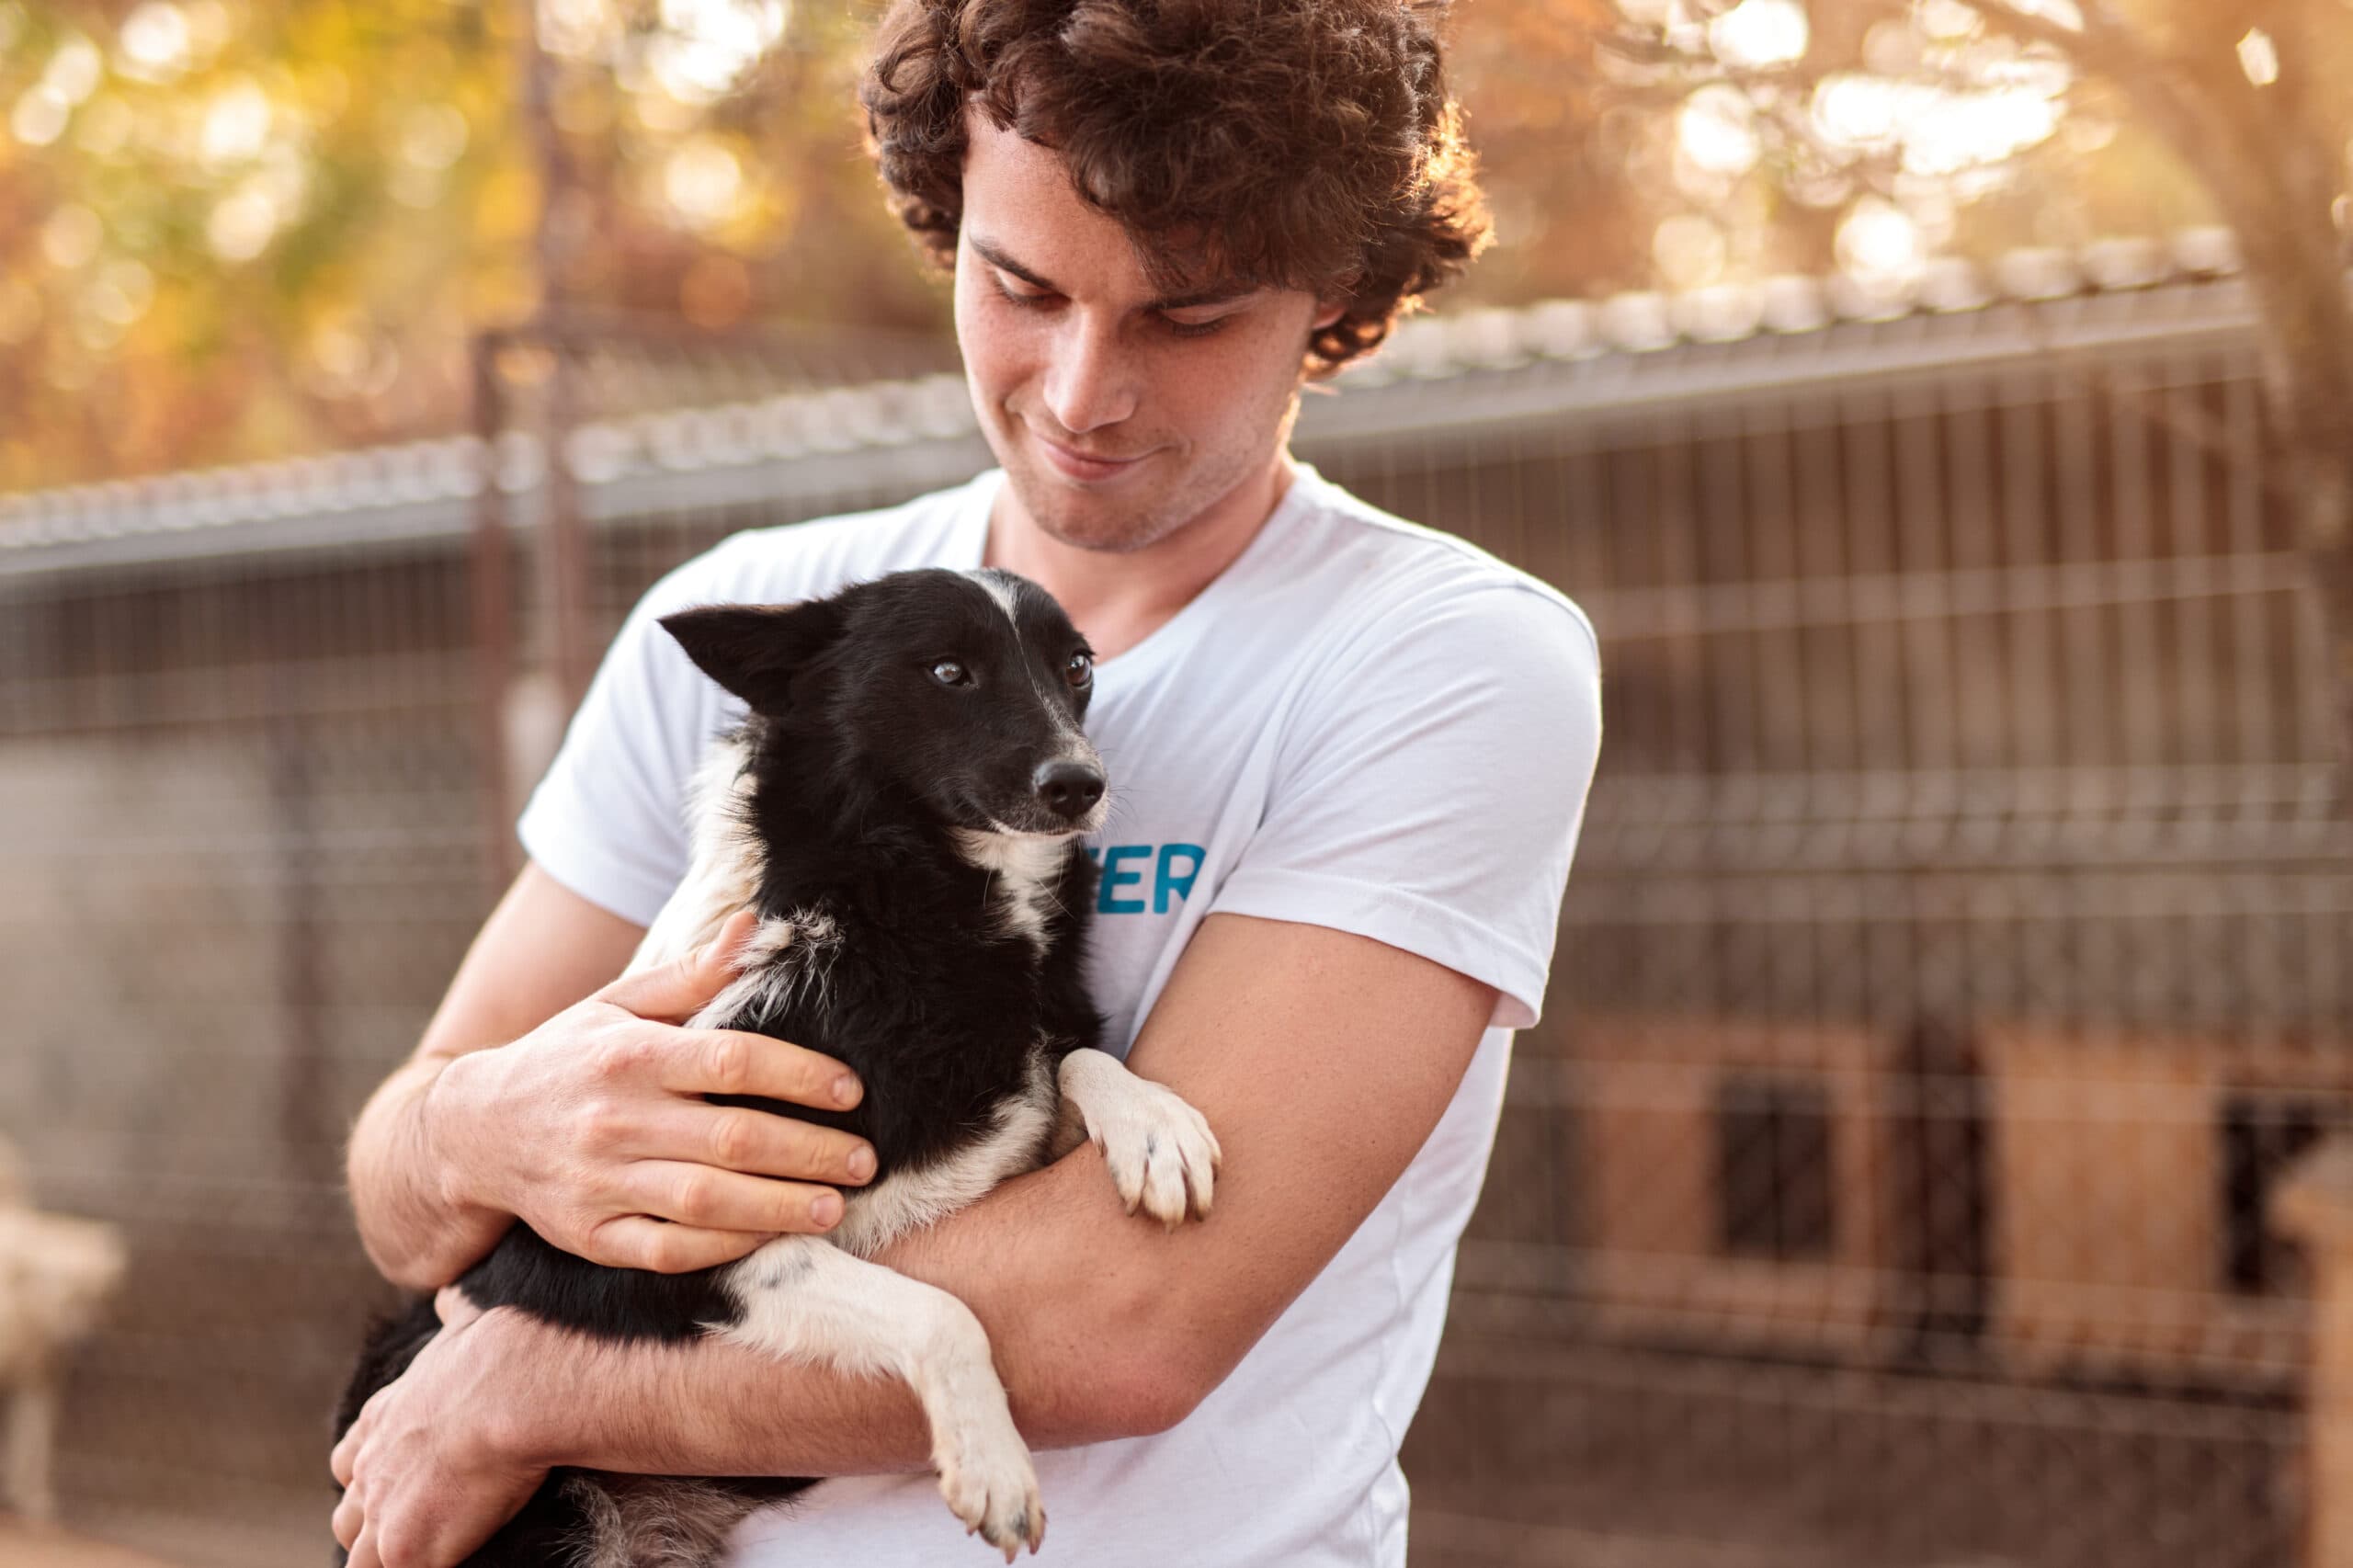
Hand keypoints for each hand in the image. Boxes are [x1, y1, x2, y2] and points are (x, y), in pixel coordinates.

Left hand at [330, 1298, 545, 1567]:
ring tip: (424, 1546)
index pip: (353, 1456)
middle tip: (412, 1525)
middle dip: (372, 1522)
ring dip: (385, 1554)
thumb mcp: (465, 1318)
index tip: (397, 1480)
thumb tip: (449, 1296)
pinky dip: (418, 1566)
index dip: (371, 1473)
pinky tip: (449, 1558)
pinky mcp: (405, 1548)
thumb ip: (453, 1313)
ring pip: (360, 1555)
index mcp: (385, 1416)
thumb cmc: (505, 1352)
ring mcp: (383, 1510)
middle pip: (348, 1513)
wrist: (517, 1389)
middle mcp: (371, 1463)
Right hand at [429, 909, 876, 1271]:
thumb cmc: (566, 1057)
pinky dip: (724, 1248)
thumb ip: (692, 974)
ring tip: (837, 1204)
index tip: (852, 1091)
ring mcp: (600, 1184)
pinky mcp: (590, 1236)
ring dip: (780, 1207)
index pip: (732, 1061)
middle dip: (811, 1150)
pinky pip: (666, 1250)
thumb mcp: (618, 1003)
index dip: (800, 1076)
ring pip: (706, 1202)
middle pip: (732, 1138)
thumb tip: (753, 925)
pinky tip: (771, 1235)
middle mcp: (614, 1120)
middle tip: (866, 1159)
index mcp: (629, 1054)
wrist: (472, 1131)